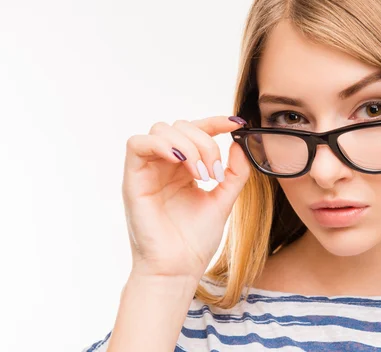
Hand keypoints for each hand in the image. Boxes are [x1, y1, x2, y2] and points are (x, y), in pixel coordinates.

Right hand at [121, 115, 249, 280]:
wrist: (179, 268)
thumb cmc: (196, 240)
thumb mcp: (224, 200)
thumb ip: (235, 173)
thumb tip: (239, 144)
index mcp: (185, 168)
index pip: (197, 130)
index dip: (216, 121)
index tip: (237, 124)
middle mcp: (165, 165)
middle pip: (181, 126)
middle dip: (205, 142)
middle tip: (215, 172)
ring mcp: (148, 170)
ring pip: (162, 130)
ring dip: (188, 145)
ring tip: (201, 174)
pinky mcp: (133, 179)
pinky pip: (137, 144)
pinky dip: (162, 145)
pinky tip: (181, 161)